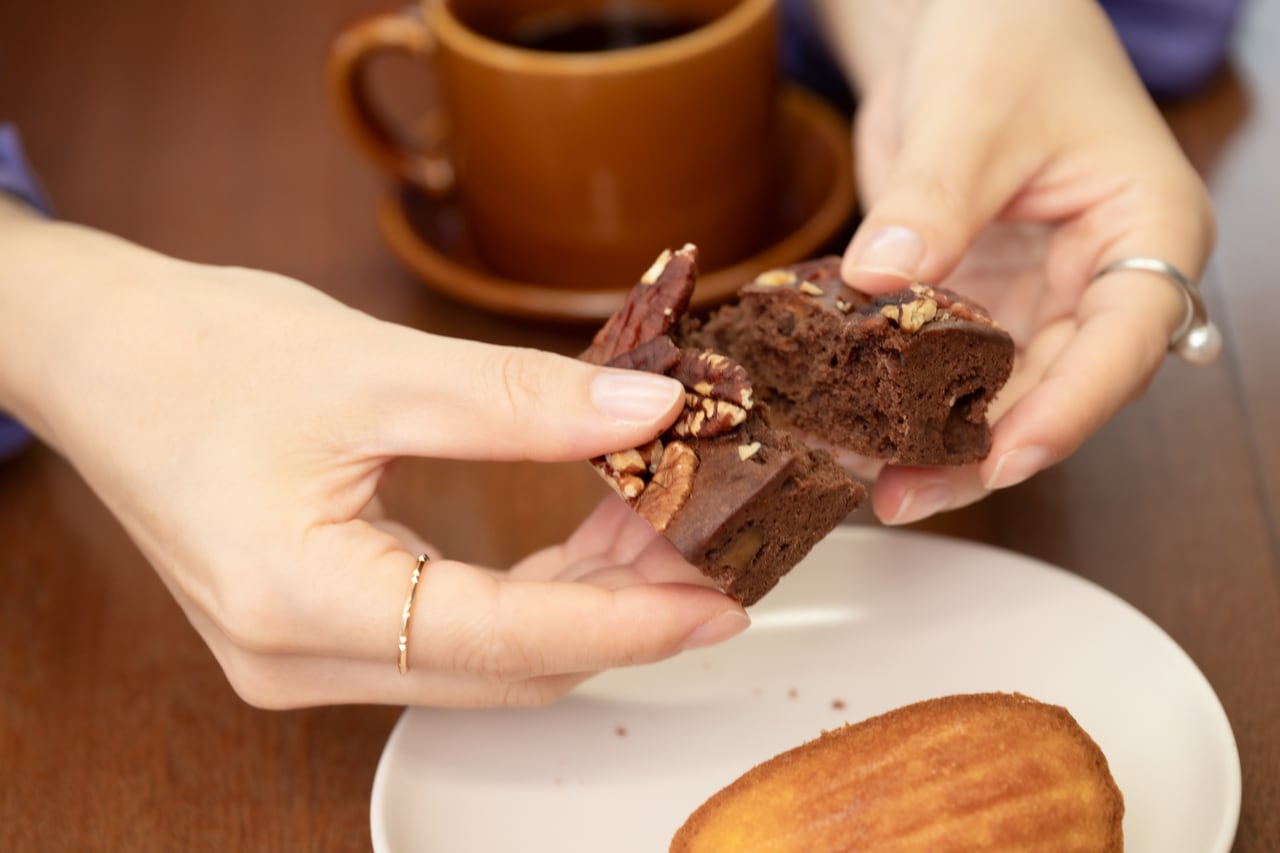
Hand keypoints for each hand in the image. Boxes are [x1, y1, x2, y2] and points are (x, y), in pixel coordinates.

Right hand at [0, 212, 747, 707]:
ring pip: (483, 663)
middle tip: (705, 543)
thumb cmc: (203, 352)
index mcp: (295, 595)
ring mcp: (297, 655)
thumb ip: (520, 402)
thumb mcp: (375, 366)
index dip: (625, 623)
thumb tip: (646, 413)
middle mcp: (292, 655)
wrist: (104, 357)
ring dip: (579, 604)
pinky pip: (447, 640)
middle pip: (502, 667)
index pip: (501, 638)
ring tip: (655, 526)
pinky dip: (526, 596)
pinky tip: (583, 540)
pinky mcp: (311, 632)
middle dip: (617, 613)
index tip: (719, 602)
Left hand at [822, 0, 1214, 522]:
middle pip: (1056, 389)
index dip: (1066, 410)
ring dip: (940, 440)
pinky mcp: (977, 299)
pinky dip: (906, 398)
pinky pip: (947, 365)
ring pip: (1000, 392)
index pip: (1122, 343)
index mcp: (1146, 232)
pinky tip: (858, 429)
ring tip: (874, 483)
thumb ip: (933, 201)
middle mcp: (1099, 280)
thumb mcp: (970, 116)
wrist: (962, 17)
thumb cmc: (1004, 36)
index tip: (1003, 459)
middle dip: (983, 449)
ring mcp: (1036, 295)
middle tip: (906, 495)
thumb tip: (881, 280)